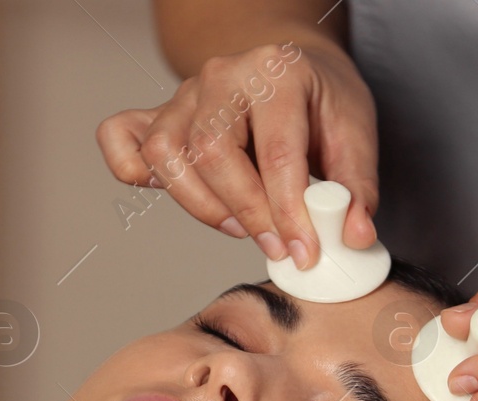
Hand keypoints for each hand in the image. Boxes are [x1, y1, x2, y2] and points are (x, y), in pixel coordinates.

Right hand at [95, 34, 379, 268]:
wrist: (292, 69)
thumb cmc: (319, 101)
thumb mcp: (354, 132)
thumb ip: (355, 186)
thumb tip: (351, 235)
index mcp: (276, 72)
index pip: (275, 153)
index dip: (288, 213)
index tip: (303, 253)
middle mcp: (222, 76)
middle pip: (211, 153)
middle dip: (245, 213)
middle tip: (276, 246)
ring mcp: (182, 94)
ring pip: (165, 155)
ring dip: (201, 205)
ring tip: (240, 225)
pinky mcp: (158, 115)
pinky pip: (122, 142)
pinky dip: (132, 172)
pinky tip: (184, 195)